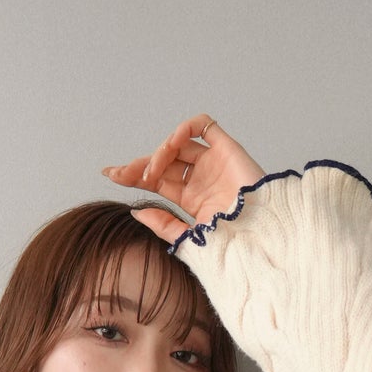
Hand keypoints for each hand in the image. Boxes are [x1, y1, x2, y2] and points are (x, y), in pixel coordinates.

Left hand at [101, 114, 265, 243]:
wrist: (260, 240)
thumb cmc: (232, 246)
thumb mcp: (188, 240)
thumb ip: (163, 225)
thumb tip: (136, 210)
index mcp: (191, 199)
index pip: (157, 180)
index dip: (133, 175)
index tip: (110, 174)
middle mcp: (201, 179)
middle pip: (164, 162)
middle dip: (139, 165)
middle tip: (120, 173)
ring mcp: (213, 163)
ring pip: (178, 144)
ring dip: (159, 153)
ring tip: (152, 171)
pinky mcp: (227, 149)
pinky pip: (202, 126)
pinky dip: (182, 129)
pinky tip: (170, 145)